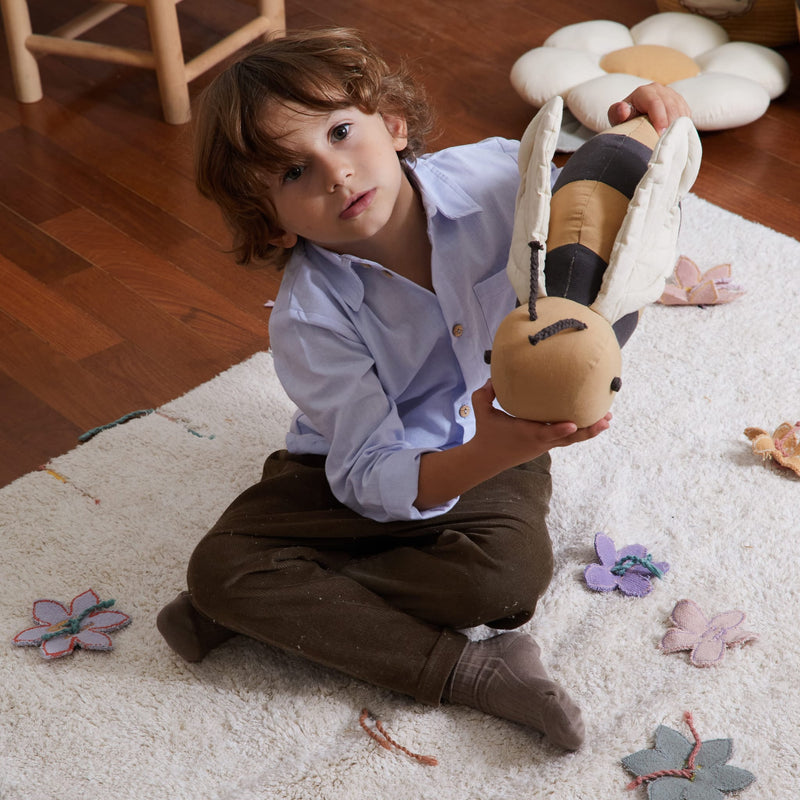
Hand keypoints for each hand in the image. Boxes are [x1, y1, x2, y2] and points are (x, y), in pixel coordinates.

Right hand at [471, 380, 611, 467]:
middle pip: (569, 438)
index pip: (546, 433)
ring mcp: (545, 445)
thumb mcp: (482, 411)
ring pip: (572, 439)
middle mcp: (540, 441)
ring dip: (590, 431)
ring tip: (607, 420)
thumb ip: (485, 393)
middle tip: (606, 420)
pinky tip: (593, 421)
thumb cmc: (486, 432)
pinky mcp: (546, 445)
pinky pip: (567, 438)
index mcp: (526, 433)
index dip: (560, 430)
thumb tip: (493, 377)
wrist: (487, 458)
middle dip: (588, 430)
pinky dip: (581, 430)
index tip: (573, 423)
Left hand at [607, 83, 690, 133]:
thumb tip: (623, 109)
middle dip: (670, 124)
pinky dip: (683, 125)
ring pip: (680, 109)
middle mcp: (659, 90)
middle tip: (668, 142)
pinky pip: (686, 113)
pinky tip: (677, 136)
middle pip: (671, 106)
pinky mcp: (680, 103)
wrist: (633, 118)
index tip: (660, 134)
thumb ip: (617, 113)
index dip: (659, 119)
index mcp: (644, 92)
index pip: (655, 103)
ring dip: (678, 125)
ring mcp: (671, 95)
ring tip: (673, 141)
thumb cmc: (624, 119)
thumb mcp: (616, 117)